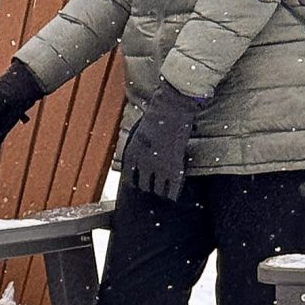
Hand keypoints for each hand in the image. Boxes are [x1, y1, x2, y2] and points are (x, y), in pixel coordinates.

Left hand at [122, 80, 208, 202]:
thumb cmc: (156, 115)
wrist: (171, 108)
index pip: (130, 177)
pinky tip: (174, 196)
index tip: (139, 186)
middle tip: (154, 190)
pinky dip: (174, 193)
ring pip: (157, 189)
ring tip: (164, 194)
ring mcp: (159, 166)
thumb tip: (141, 154)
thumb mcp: (139, 131)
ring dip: (160, 191)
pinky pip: (173, 187)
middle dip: (148, 187)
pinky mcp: (175, 166)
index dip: (135, 183)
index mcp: (132, 153)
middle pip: (143, 185)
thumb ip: (139, 145)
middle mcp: (143, 162)